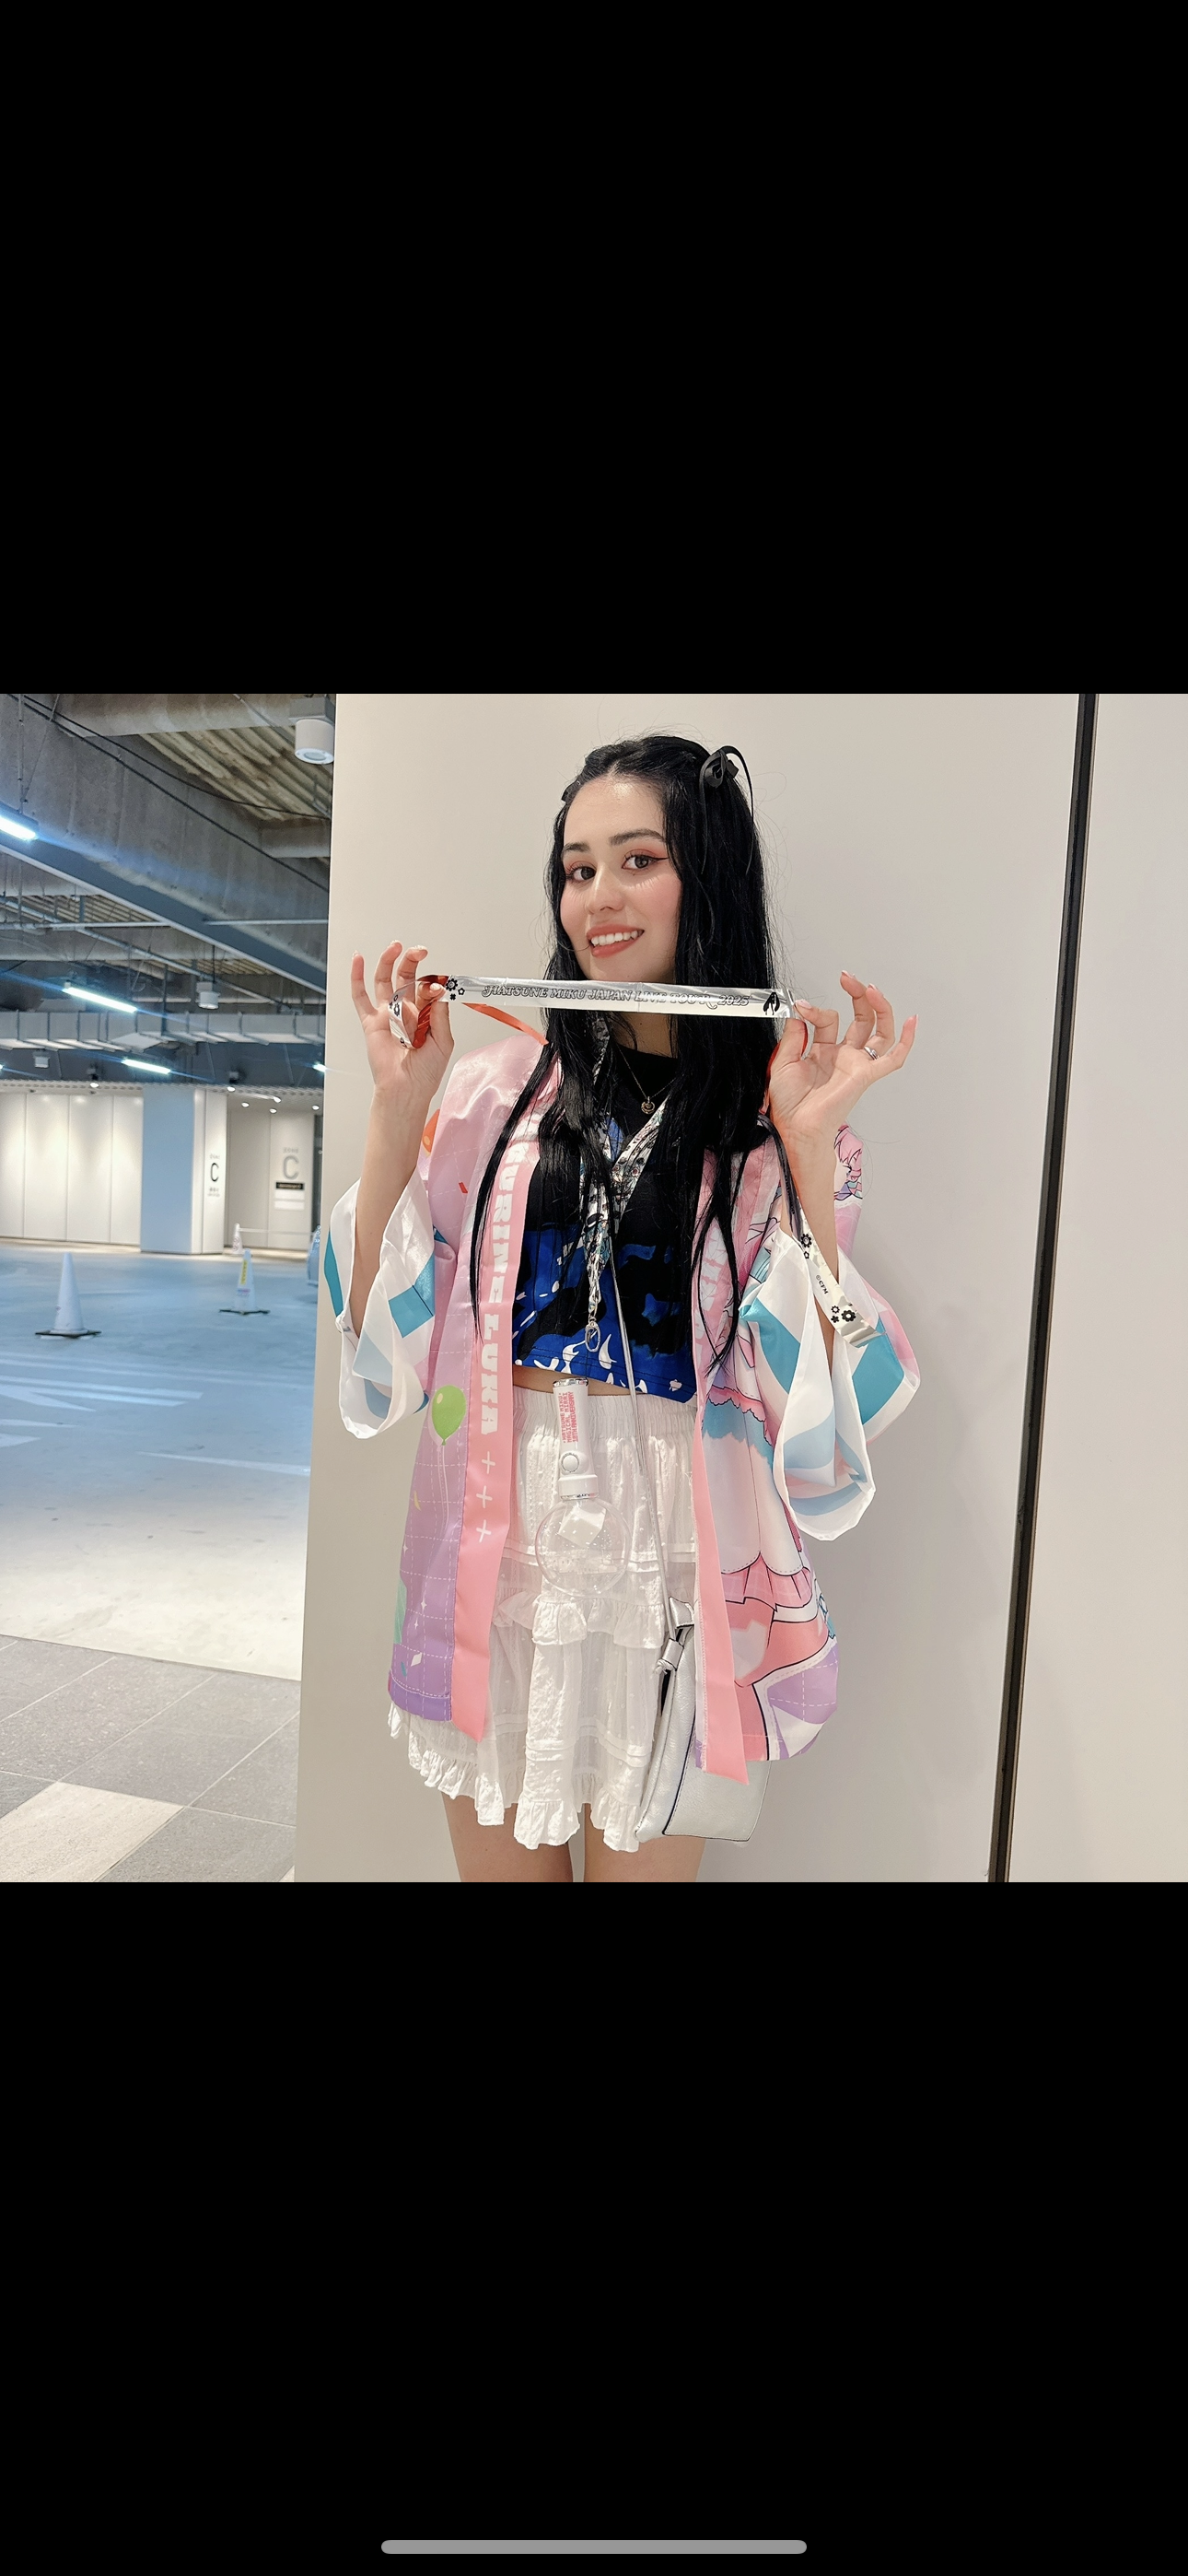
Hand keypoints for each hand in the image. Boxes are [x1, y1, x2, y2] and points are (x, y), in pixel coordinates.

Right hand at [349, 941, 453, 1111]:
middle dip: (411, 961)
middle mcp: (405, 1011)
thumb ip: (440, 1015)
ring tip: (395, 946)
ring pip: (384, 980)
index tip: (437, 987)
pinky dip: (357, 977)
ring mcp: (386, 1014)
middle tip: (419, 951)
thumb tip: (437, 990)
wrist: (407, 1089)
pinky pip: (360, 997)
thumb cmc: (425, 1072)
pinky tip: (358, 960)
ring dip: (388, 960)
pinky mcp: (371, 1022)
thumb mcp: (443, 1041)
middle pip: (405, 977)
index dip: (432, 984)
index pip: (426, 989)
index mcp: (424, 1014)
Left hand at [767, 973, 916, 1156]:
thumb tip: (800, 1012)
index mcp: (824, 1051)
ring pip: (879, 1031)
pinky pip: (893, 1059)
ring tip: (870, 989)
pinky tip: (913, 1022)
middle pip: (860, 1018)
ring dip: (878, 1008)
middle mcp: (843, 1055)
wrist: (795, 1127)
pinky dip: (906, 1041)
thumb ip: (793, 1035)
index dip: (816, 1010)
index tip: (802, 1007)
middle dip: (856, 995)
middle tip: (848, 978)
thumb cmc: (790, 1104)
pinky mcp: (865, 1075)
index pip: (829, 1019)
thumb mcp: (783, 1061)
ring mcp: (856, 1064)